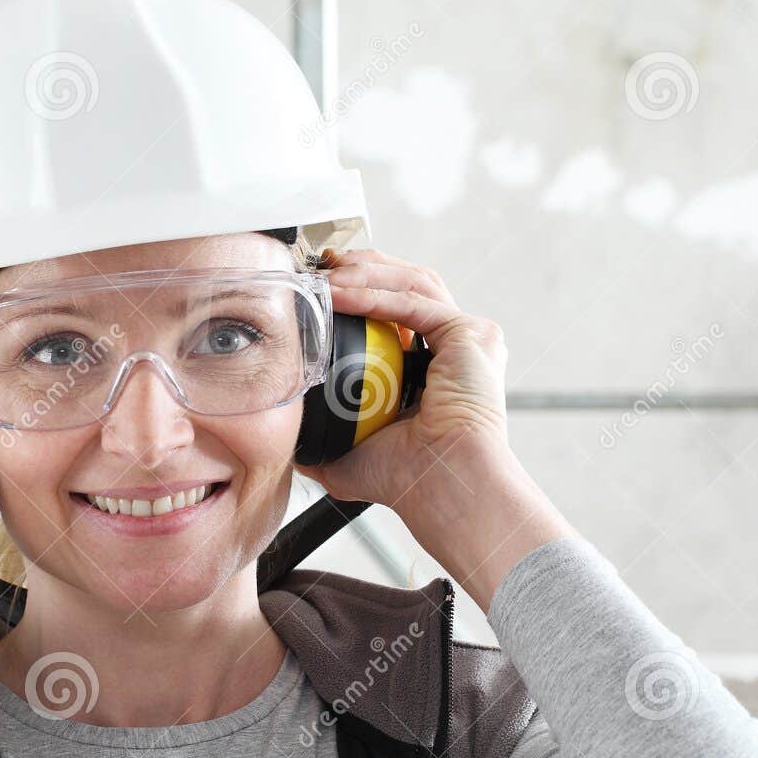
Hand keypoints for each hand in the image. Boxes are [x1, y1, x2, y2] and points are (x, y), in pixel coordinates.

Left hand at [292, 248, 509, 517]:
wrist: (440, 488)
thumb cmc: (408, 481)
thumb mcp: (347, 458)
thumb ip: (320, 441)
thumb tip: (285, 436)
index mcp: (434, 368)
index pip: (396, 311)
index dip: (357, 292)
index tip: (319, 292)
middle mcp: (456, 347)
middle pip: (407, 285)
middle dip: (360, 269)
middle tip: (319, 270)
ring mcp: (469, 339)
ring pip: (413, 283)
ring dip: (365, 274)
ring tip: (325, 276)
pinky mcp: (472, 335)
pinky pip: (414, 304)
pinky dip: (375, 296)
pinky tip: (340, 295)